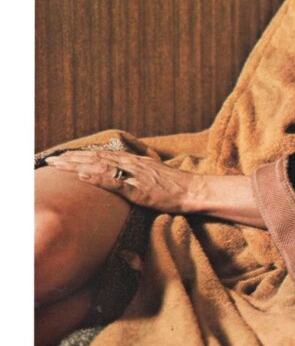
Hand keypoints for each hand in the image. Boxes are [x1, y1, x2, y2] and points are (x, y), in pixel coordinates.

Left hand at [45, 150, 201, 214]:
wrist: (192, 190)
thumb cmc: (173, 186)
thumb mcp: (153, 174)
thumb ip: (138, 169)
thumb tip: (127, 168)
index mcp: (133, 161)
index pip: (101, 155)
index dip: (80, 155)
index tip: (62, 157)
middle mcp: (131, 164)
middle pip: (96, 158)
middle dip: (72, 158)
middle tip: (50, 159)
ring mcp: (134, 175)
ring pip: (101, 166)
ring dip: (78, 164)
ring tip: (59, 165)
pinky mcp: (138, 188)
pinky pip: (115, 182)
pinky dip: (98, 178)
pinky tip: (83, 176)